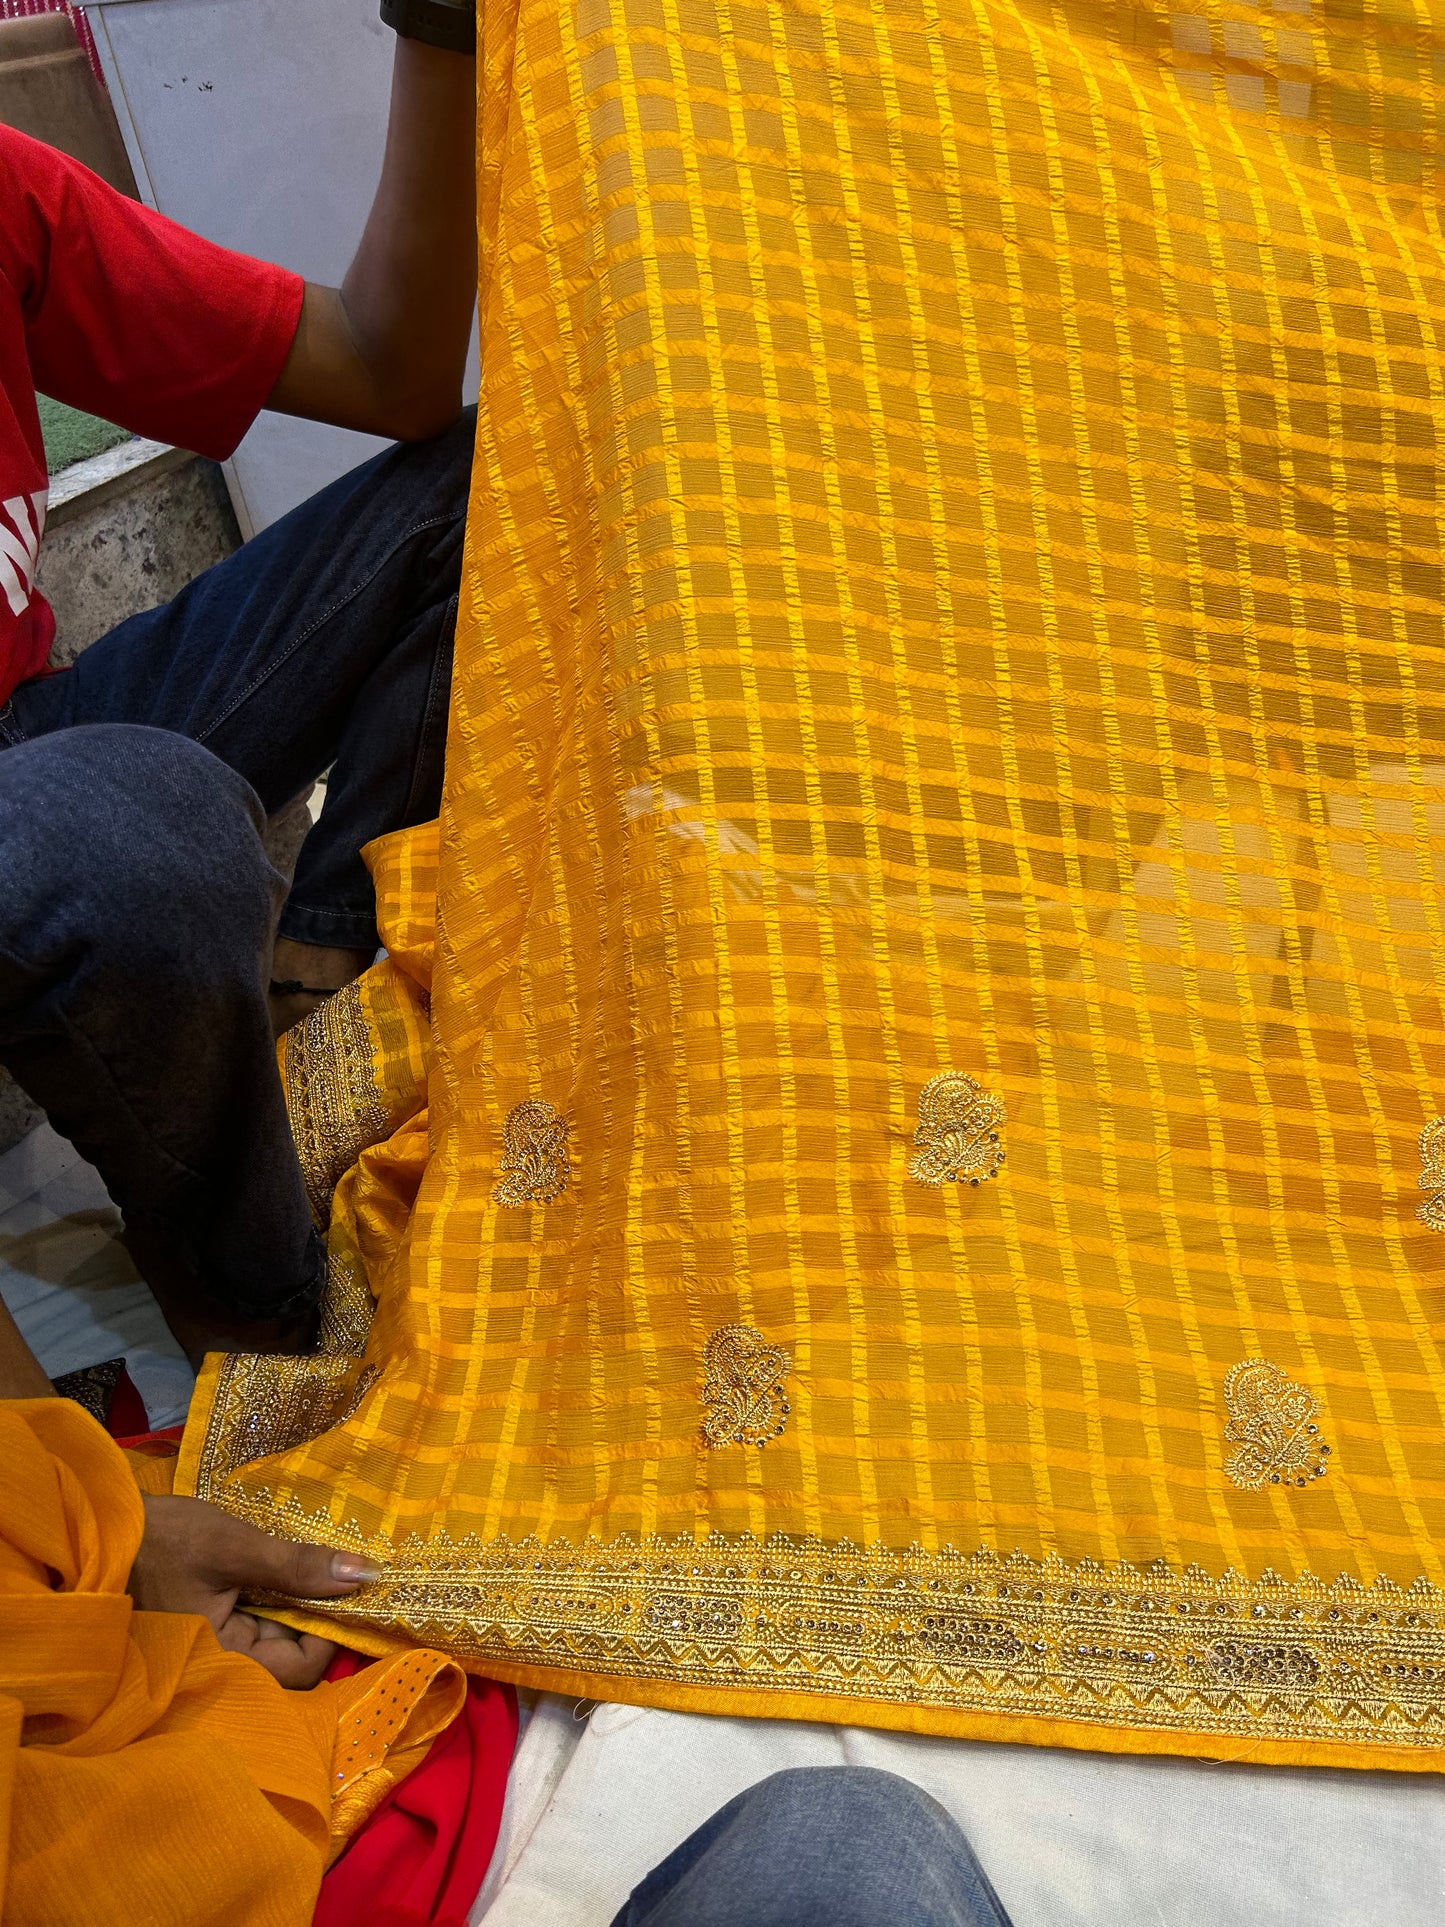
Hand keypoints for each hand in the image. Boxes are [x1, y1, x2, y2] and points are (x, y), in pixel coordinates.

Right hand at [129, 1494, 381, 1687]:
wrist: (101, 1530)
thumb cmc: (163, 1541)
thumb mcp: (233, 1547)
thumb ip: (297, 1566)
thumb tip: (366, 1576)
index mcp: (226, 1660)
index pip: (302, 1669)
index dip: (333, 1632)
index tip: (352, 1589)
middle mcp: (223, 1662)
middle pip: (293, 1655)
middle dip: (321, 1614)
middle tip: (343, 1568)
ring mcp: (217, 1642)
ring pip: (278, 1634)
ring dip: (301, 1601)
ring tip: (318, 1562)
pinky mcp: (211, 1621)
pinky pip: (258, 1618)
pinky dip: (278, 1595)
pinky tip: (287, 1564)